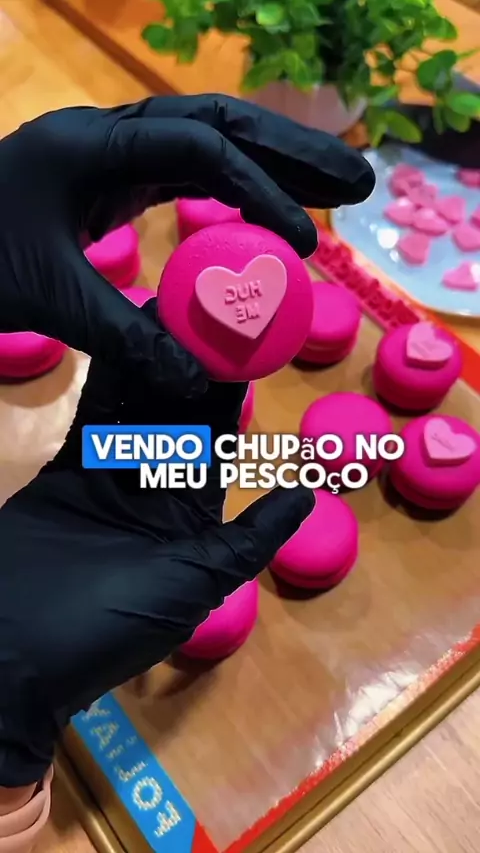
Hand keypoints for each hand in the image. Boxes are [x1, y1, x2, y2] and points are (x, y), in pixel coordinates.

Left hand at [0, 95, 373, 391]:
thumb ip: (126, 335)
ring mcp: (109, 153)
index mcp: (88, 147)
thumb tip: (199, 379)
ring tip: (337, 190)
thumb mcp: (49, 299)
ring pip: (206, 139)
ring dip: (273, 162)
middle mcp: (106, 135)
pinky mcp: (110, 178)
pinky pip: (186, 170)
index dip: (258, 190)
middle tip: (359, 181)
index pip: (196, 149)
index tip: (300, 245)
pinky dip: (234, 186)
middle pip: (216, 122)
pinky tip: (267, 206)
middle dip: (292, 151)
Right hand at [0, 299, 313, 787]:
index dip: (229, 396)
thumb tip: (309, 496)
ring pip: (137, 410)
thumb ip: (250, 538)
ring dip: (149, 366)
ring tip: (162, 311)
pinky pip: (92, 420)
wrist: (19, 646)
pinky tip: (119, 340)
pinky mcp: (69, 470)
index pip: (218, 444)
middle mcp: (156, 490)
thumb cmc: (116, 621)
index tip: (242, 344)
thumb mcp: (197, 583)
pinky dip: (106, 382)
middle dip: (188, 368)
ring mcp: (111, 477)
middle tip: (198, 309)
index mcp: (193, 517)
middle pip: (177, 417)